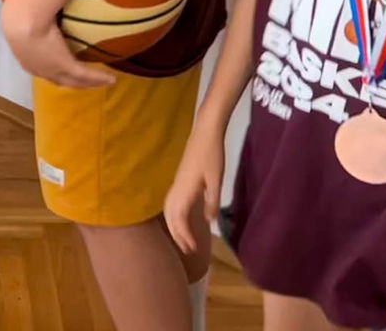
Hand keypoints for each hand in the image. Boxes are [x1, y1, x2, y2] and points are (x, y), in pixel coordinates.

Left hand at [0, 7, 117, 90]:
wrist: (21, 19)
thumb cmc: (19, 11)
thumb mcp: (26, 17)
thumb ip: (33, 15)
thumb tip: (36, 4)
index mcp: (26, 57)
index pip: (42, 69)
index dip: (53, 72)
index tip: (63, 71)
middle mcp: (38, 68)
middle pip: (59, 80)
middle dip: (72, 83)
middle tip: (87, 83)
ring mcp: (52, 69)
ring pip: (74, 81)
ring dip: (90, 83)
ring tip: (104, 82)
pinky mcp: (65, 65)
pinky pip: (86, 75)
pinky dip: (99, 78)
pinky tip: (111, 78)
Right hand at [163, 124, 224, 253]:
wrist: (205, 133)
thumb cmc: (212, 155)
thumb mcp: (217, 180)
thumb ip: (212, 201)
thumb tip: (209, 221)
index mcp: (186, 190)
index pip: (180, 218)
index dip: (185, 235)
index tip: (193, 248)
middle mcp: (177, 188)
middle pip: (171, 216)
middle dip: (177, 234)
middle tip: (188, 250)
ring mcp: (177, 183)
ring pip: (168, 209)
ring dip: (174, 225)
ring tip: (183, 238)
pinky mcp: (179, 179)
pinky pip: (171, 202)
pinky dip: (173, 215)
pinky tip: (182, 218)